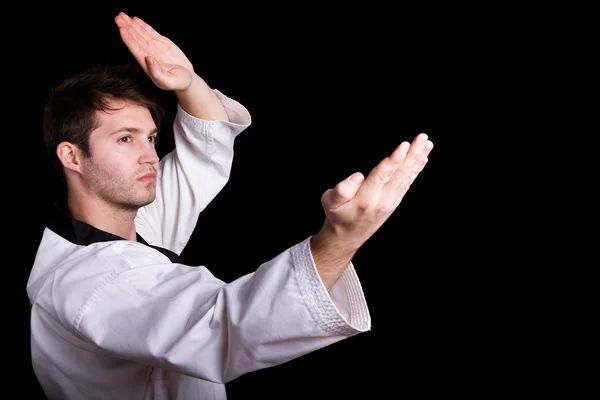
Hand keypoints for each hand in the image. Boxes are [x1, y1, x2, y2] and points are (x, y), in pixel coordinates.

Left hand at [114, 12, 193, 90]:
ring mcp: (155, 48)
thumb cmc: (178, 83)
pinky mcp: (162, 43)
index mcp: (148, 65)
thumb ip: (157, 73)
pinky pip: (151, 33)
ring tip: (122, 15)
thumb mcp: (169, 82)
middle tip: (118, 17)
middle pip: (136, 39)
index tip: (122, 30)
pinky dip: (143, 26)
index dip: (129, 40)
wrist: (187, 79)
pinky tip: (135, 20)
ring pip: (141, 34)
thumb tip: (148, 59)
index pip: (136, 50)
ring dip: (131, 25)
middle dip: (127, 28)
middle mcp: (149, 55)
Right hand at [317, 133, 432, 250]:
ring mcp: (391, 201)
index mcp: (366, 198)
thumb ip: (341, 191)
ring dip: (418, 159)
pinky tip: (423, 158)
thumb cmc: (338, 215)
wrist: (348, 237)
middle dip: (412, 155)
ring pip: (407, 177)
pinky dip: (416, 169)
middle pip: (400, 174)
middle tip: (423, 138)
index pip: (382, 175)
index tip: (404, 145)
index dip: (394, 160)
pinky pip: (407, 183)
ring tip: (427, 143)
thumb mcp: (330, 203)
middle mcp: (382, 200)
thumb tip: (357, 176)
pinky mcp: (395, 201)